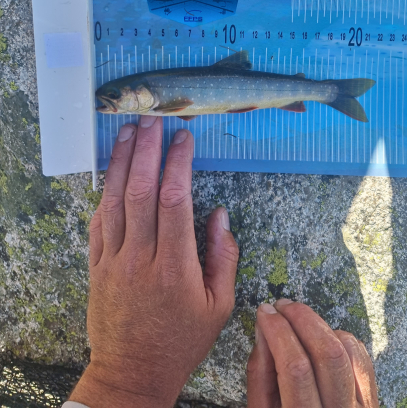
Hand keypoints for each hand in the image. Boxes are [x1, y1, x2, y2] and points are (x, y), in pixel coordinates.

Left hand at [70, 119, 238, 407]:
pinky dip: (105, 193)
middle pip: (141, 192)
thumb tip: (219, 215)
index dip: (179, 163)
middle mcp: (140, 258)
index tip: (184, 137)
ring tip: (129, 132)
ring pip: (115, 201)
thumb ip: (223, 258)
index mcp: (175, 267)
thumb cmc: (181, 340)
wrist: (132, 372)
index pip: (175, 201)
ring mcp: (113, 261)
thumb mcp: (219, 306)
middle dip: (147, 150)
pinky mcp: (97, 266)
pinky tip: (112, 172)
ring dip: (123, 162)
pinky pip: (98, 223)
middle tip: (153, 120)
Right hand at [247, 300, 378, 407]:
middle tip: (282, 305)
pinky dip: (340, 336)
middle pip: (329, 353)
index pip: (296, 368)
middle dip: (302, 318)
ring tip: (296, 319)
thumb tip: (264, 328)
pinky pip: (361, 356)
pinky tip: (321, 336)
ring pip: (348, 351)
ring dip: (320, 325)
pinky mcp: (373, 400)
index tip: (265, 311)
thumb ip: (260, 375)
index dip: (279, 331)